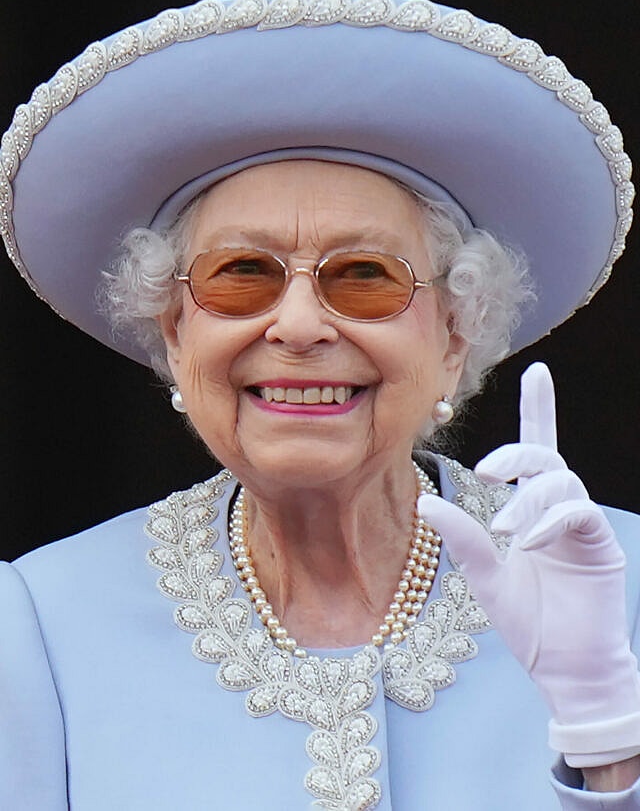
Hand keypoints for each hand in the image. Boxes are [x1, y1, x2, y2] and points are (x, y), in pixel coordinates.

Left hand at [419, 362, 639, 766]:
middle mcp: (558, 509)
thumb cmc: (528, 624)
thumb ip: (463, 539)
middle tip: (487, 471)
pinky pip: (578, 513)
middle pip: (546, 457)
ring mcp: (582, 526)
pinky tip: (529, 542)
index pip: (536, 450)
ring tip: (506, 530)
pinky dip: (551, 521)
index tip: (536, 369)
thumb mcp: (485, 577)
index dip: (538, 409)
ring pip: (562, 482)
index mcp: (532, 510)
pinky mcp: (600, 545)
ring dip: (529, 500)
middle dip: (518, 454)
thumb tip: (425, 502)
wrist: (564, 670)